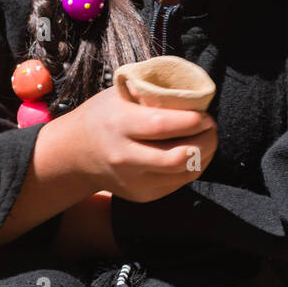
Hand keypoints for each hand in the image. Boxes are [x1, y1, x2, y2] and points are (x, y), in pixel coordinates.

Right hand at [65, 82, 217, 203]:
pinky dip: (193, 168)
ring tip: (208, 139)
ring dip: (205, 155)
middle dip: (205, 142)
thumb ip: (151, 92)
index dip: (191, 121)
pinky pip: (178, 184)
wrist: (76, 154)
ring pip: (183, 173)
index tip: (204, 114)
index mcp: (119, 125)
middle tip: (212, 127)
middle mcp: (125, 157)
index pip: (161, 126)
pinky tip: (195, 153)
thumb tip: (190, 91)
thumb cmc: (104, 116)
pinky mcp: (142, 195)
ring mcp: (133, 180)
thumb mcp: (119, 94)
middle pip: (176, 157)